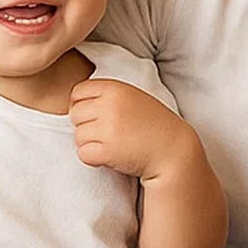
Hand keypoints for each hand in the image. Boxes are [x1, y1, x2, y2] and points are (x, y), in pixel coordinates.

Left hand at [69, 79, 194, 180]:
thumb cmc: (153, 125)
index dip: (82, 105)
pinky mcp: (108, 150)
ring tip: (112, 145)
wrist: (174, 150)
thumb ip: (108, 95)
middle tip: (106, 134)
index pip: (77, 92)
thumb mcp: (133, 97)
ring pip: (77, 136)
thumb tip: (74, 102)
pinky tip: (109, 157)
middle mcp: (110, 105)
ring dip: (90, 144)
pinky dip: (93, 159)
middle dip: (85, 126)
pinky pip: (83, 153)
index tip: (96, 116)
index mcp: (115, 88)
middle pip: (74, 114)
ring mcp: (108, 128)